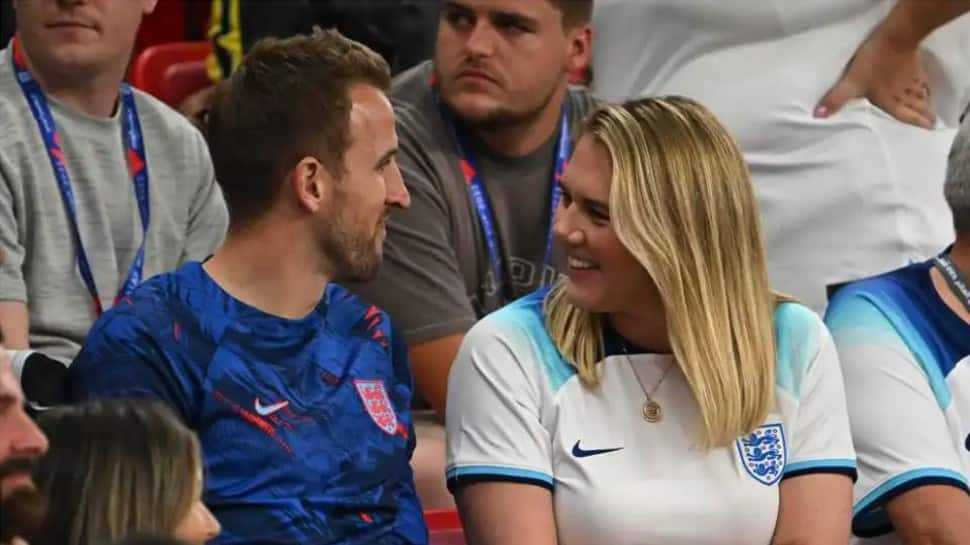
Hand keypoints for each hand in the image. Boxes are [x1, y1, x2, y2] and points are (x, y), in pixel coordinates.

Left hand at [816, 31, 934, 128]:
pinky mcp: (915, 65)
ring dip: (925, 103)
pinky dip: (925, 86)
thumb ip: (836, 100)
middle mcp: (906, 93)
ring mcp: (912, 79)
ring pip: (923, 94)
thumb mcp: (852, 83)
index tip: (928, 129)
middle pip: (919, 107)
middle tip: (930, 123)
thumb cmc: (874, 63)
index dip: (918, 123)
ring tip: (927, 108)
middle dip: (924, 116)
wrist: (896, 37)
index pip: (908, 116)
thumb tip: (818, 116)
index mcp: (893, 101)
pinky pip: (923, 80)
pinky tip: (924, 85)